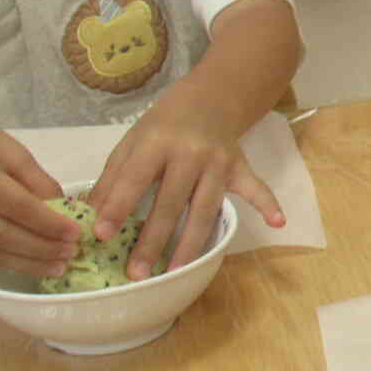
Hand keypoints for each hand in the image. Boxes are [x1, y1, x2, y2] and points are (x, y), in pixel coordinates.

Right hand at [0, 97, 82, 276]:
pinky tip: (26, 261)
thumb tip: (65, 214)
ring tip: (55, 266)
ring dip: (24, 262)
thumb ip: (35, 180)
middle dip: (41, 249)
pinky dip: (1, 258)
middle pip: (1, 235)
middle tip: (71, 255)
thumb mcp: (6, 146)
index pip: (16, 207)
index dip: (49, 224)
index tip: (77, 235)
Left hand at [87, 91, 285, 278]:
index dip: (117, 207)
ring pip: (204, 208)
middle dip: (152, 239)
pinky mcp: (240, 167)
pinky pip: (255, 188)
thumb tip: (92, 215)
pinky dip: (268, 204)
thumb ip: (113, 178)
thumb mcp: (132, 142)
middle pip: (170, 202)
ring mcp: (219, 162)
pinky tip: (278, 223)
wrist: (209, 98)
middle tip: (137, 271)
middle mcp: (189, 153)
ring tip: (175, 271)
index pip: (134, 179)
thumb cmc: (163, 125)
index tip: (101, 235)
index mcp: (157, 143)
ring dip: (191, 242)